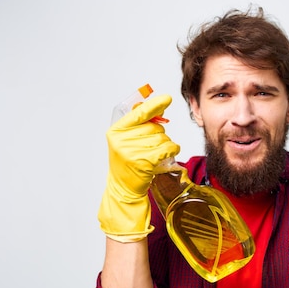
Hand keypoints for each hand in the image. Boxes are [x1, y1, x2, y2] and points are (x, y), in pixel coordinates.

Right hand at [98, 94, 180, 241]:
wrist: (123, 188)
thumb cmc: (127, 163)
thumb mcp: (127, 142)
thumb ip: (139, 125)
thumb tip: (160, 108)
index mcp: (116, 131)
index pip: (139, 113)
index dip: (154, 105)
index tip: (167, 98)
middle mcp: (121, 140)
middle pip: (154, 127)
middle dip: (159, 135)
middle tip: (152, 146)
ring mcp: (131, 151)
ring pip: (162, 138)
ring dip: (166, 144)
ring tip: (158, 154)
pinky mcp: (143, 162)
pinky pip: (166, 148)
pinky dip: (172, 150)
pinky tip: (169, 154)